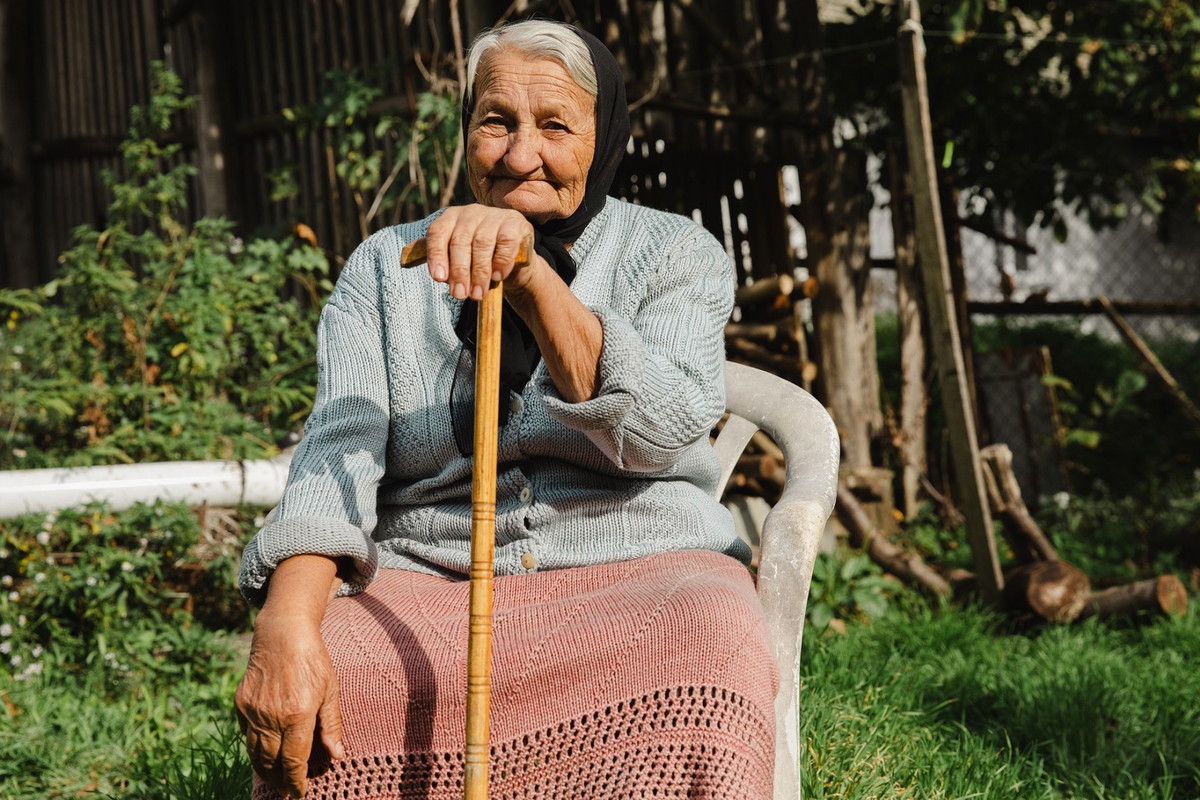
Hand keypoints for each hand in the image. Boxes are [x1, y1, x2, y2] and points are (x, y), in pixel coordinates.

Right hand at [235, 615, 344, 798]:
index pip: (294, 761)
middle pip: (271, 762)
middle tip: (288, 792)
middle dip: (279, 782)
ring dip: (264, 770)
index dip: (297, 782)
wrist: (283, 633)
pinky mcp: (240, 703)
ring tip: (275, 780)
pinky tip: (263, 754)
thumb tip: (337, 755)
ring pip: (254, 752)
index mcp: (297, 715)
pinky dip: (254, 748)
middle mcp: (271, 717)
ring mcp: (252, 711)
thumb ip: (332, 725)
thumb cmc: (313, 659)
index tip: (300, 794)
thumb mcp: (331, 689)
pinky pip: (246, 735)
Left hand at [424, 204, 542, 300]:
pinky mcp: (514, 222)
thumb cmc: (480, 259)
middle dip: (459, 271)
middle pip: (460, 240)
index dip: (437, 255)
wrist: (514, 257)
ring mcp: (493, 215)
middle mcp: (470, 213)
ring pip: (482, 242)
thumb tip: (441, 278)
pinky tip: (497, 276)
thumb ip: (447, 267)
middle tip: (460, 294)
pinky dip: (501, 262)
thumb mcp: (460, 261)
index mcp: (450, 218)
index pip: (438, 233)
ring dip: (479, 272)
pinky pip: (505, 242)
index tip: (439, 278)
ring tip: (478, 293)